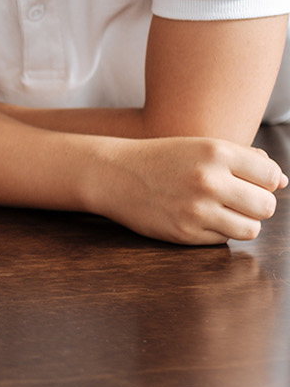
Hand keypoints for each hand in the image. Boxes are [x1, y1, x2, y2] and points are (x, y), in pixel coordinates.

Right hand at [92, 138, 288, 244]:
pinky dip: (218, 231)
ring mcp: (197, 208)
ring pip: (251, 228)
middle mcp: (209, 179)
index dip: (264, 183)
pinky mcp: (186, 232)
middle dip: (255, 205)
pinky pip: (224, 239)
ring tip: (221, 211)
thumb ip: (244, 159)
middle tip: (234, 199)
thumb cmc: (162, 159)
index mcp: (216, 151)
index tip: (247, 182)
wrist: (114, 174)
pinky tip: (199, 218)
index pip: (271, 177)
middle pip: (266, 206)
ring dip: (241, 222)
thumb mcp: (200, 147)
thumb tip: (282, 182)